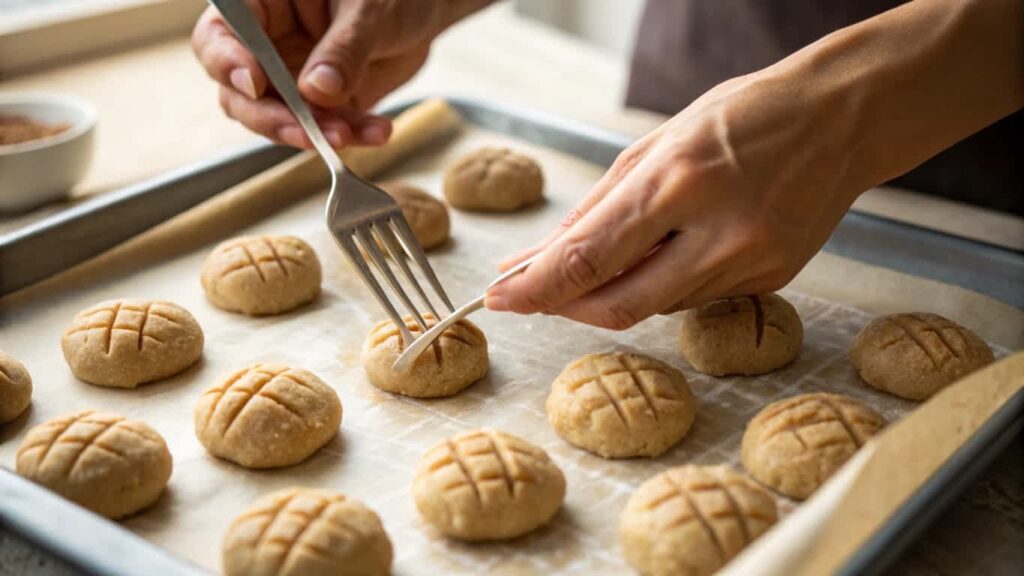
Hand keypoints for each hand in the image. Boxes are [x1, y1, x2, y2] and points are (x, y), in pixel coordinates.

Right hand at [192, 0, 454, 148]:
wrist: (426, 12)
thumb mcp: (370, 10)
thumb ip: (344, 48)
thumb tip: (316, 90)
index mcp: (264, 4)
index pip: (219, 36)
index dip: (227, 62)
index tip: (253, 84)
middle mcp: (268, 45)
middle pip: (240, 92)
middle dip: (273, 118)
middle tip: (306, 135)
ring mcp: (292, 80)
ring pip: (281, 120)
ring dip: (315, 134)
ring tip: (352, 135)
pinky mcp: (322, 107)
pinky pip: (325, 130)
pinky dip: (351, 136)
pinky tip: (378, 131)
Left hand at [485, 70, 867, 328]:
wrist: (844, 118)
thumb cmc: (743, 115)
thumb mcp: (659, 141)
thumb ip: (597, 207)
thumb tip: (538, 256)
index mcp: (680, 180)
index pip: (588, 256)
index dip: (534, 286)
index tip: (497, 297)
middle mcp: (718, 231)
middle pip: (618, 304)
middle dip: (565, 306)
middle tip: (536, 294)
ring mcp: (752, 263)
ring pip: (655, 305)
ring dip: (615, 291)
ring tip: (607, 259)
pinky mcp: (772, 282)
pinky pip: (695, 299)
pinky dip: (664, 284)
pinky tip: (669, 252)